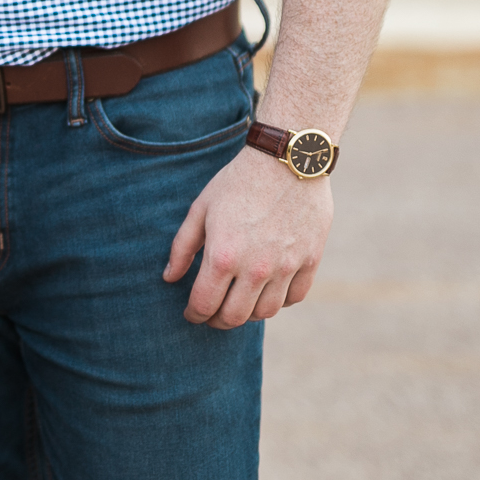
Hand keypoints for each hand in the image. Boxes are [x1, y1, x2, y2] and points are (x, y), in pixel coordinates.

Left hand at [163, 146, 332, 328]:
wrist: (288, 159)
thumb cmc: (238, 181)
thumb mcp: (201, 208)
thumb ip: (182, 246)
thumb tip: (169, 277)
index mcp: (223, 256)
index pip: (204, 305)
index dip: (193, 315)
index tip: (191, 313)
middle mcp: (255, 268)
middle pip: (234, 317)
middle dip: (217, 320)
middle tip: (212, 313)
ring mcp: (286, 266)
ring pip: (266, 313)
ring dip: (248, 313)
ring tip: (239, 302)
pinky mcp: (310, 260)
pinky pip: (295, 297)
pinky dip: (280, 301)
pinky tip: (269, 290)